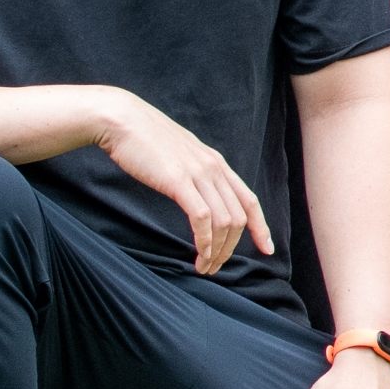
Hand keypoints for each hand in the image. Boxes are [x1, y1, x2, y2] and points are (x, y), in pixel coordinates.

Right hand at [97, 96, 270, 270]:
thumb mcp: (179, 156)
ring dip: (217, 250)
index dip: (261, 226)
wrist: (122, 120)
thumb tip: (196, 193)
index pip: (249, 199)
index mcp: (216, 163)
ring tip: (205, 267)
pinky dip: (204, 241)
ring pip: (224, 221)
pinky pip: (202, 217)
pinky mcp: (178, 180)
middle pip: (239, 217)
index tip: (267, 249)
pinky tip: (199, 254)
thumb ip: (192, 173)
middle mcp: (214, 168)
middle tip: (216, 268)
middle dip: (232, 248)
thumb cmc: (144, 141)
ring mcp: (198, 173)